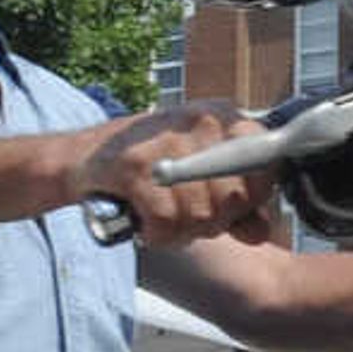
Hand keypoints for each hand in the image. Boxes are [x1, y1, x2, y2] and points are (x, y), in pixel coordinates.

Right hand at [74, 102, 267, 244]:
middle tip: (188, 216)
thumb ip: (240, 204)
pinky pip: (168, 221)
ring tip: (166, 219)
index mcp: (224, 117)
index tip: (230, 206)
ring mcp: (167, 142)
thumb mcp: (203, 175)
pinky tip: (148, 225)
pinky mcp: (136, 167)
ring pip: (201, 215)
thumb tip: (261, 232)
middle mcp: (200, 121)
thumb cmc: (151, 167)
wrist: (87, 158)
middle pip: (234, 199)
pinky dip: (158, 234)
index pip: (265, 165)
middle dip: (212, 222)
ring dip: (182, 232)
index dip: (251, 199)